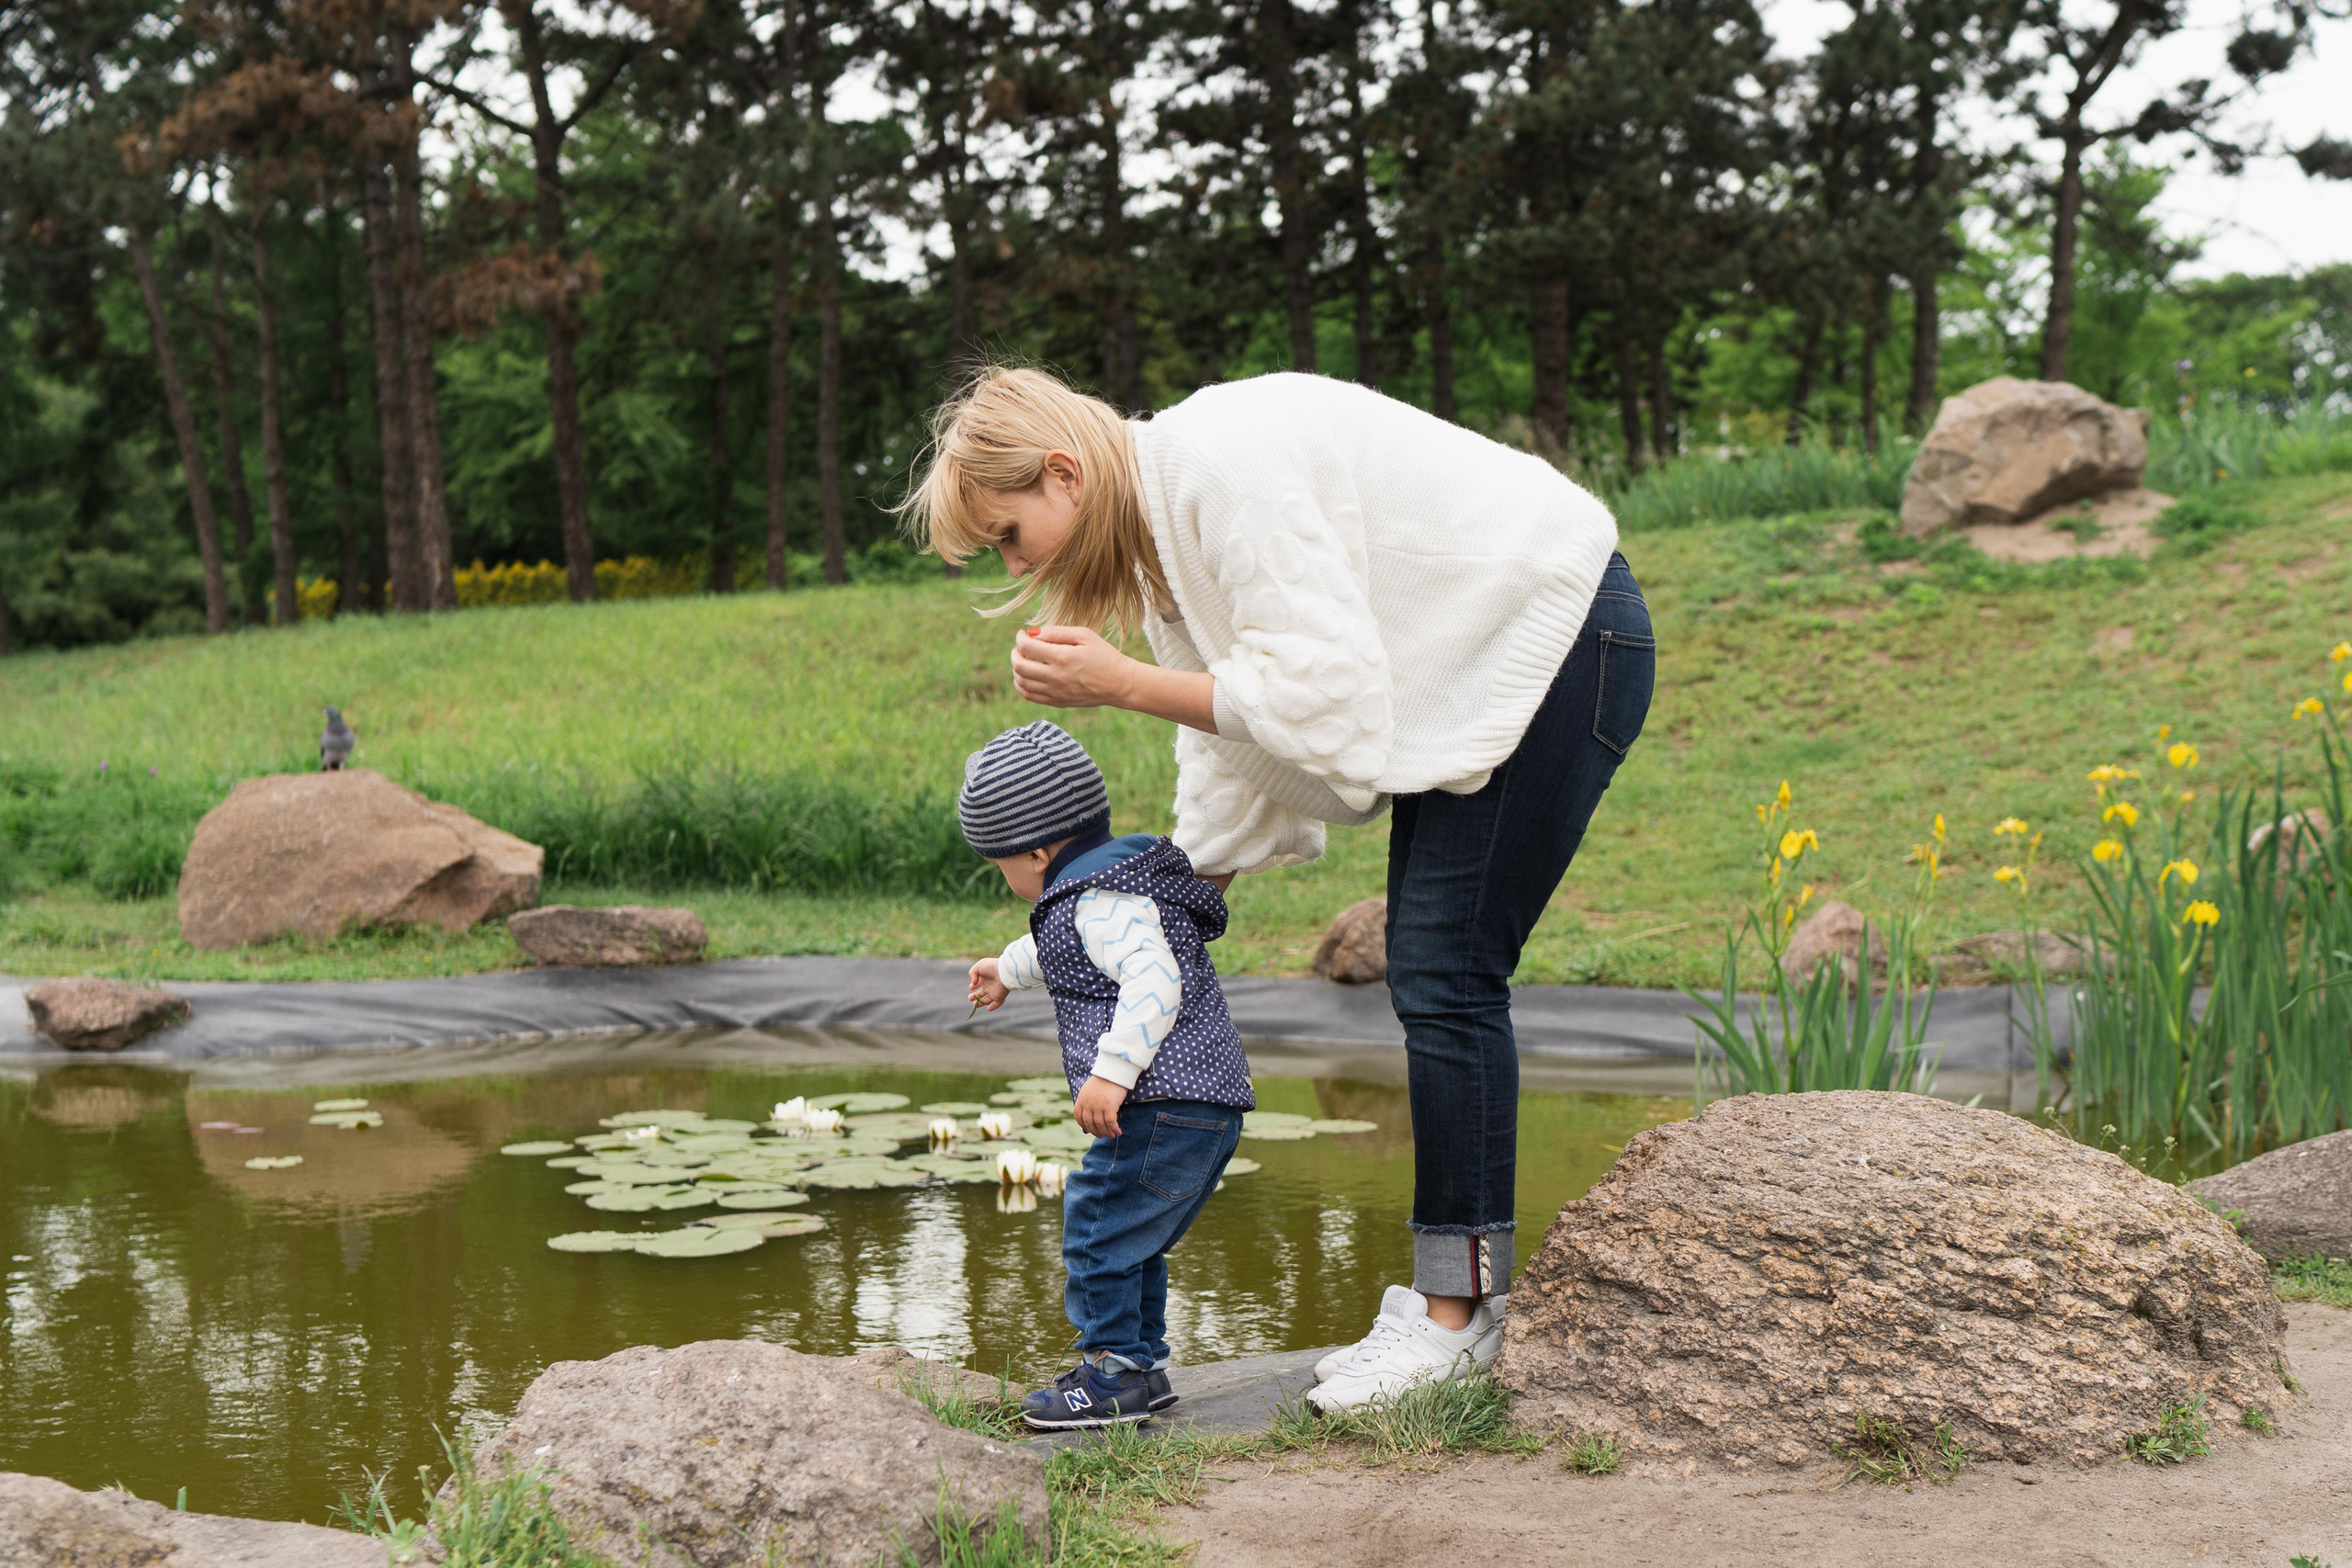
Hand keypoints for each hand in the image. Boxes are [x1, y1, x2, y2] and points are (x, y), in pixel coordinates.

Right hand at [967, 958, 1008, 1012]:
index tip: (971, 987)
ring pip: (986, 1000)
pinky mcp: (999, 996)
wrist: (1004, 971)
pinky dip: (993, 1006)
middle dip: (974, 996)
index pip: (977, 984)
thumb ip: (972, 973)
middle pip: (980, 993)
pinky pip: (997, 1003)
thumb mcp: (979, 966)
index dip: (973, 986)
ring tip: (975, 1005)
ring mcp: (994, 992)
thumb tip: (973, 983)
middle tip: (970, 998)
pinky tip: (988, 1008)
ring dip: (980, 1003)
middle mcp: (989, 986)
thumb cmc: (991, 967)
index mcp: (984, 978)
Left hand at [1011, 626, 1135, 709]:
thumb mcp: (1085, 635)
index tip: (1023, 634)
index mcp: (1062, 657)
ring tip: (1024, 660)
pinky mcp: (1057, 702)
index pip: (1026, 647)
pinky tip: (1026, 676)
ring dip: (1017, 669)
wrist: (1119, 684)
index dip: (1020, 637)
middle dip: (1015, 653)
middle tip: (1021, 647)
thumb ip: (1057, 632)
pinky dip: (1021, 685)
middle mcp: (1055, 676)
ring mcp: (1055, 692)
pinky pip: (1029, 696)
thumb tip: (1033, 633)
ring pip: (1021, 682)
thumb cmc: (1104, 655)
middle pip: (1019, 666)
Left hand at [1073, 1074, 1127, 1136]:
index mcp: (1082, 1099)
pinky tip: (1118, 1132)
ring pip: (1100, 1125)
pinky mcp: (1109, 1107)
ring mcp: (1098, 1106)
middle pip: (1089, 1123)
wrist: (1114, 1071)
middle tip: (1101, 1135)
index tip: (1089, 1130)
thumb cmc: (1105, 1079)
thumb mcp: (1090, 1089)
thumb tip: (1090, 1113)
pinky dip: (1114, 1129)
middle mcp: (1088, 1104)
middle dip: (1096, 1132)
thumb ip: (1087, 1100)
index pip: (1078, 1117)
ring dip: (1106, 1132)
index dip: (1083, 1125)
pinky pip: (1110, 1123)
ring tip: (1111, 1135)